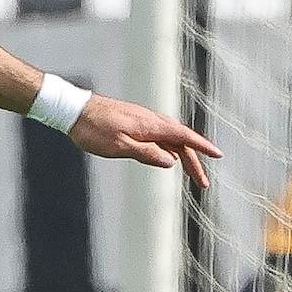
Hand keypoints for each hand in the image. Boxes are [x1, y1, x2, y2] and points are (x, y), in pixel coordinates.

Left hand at [70, 94, 221, 187]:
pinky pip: (158, 136)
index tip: (218, 155)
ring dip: (182, 155)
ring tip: (190, 172)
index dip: (202, 147)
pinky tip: (167, 157)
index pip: (184, 137)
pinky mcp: (133, 122)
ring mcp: (142, 121)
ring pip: (169, 139)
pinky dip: (167, 148)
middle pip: (180, 141)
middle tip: (202, 181)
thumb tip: (171, 161)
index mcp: (151, 126)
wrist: (72, 110)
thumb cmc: (93, 129)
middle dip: (194, 160)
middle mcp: (151, 121)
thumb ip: (147, 153)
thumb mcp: (119, 147)